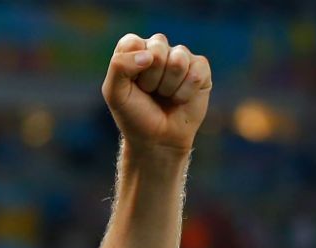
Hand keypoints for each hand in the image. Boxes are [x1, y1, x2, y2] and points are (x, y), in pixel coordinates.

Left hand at [103, 34, 210, 155]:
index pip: (132, 42)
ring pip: (177, 61)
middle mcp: (158, 49)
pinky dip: (184, 93)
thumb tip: (149, 55)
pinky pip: (195, 73)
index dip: (131, 66)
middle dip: (150, 78)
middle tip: (148, 92)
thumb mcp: (115, 93)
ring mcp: (181, 57)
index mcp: (134, 51)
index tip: (131, 84)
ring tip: (164, 95)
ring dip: (167, 86)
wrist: (157, 138)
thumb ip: (119, 67)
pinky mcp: (200, 68)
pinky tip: (180, 99)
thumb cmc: (134, 114)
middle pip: (157, 48)